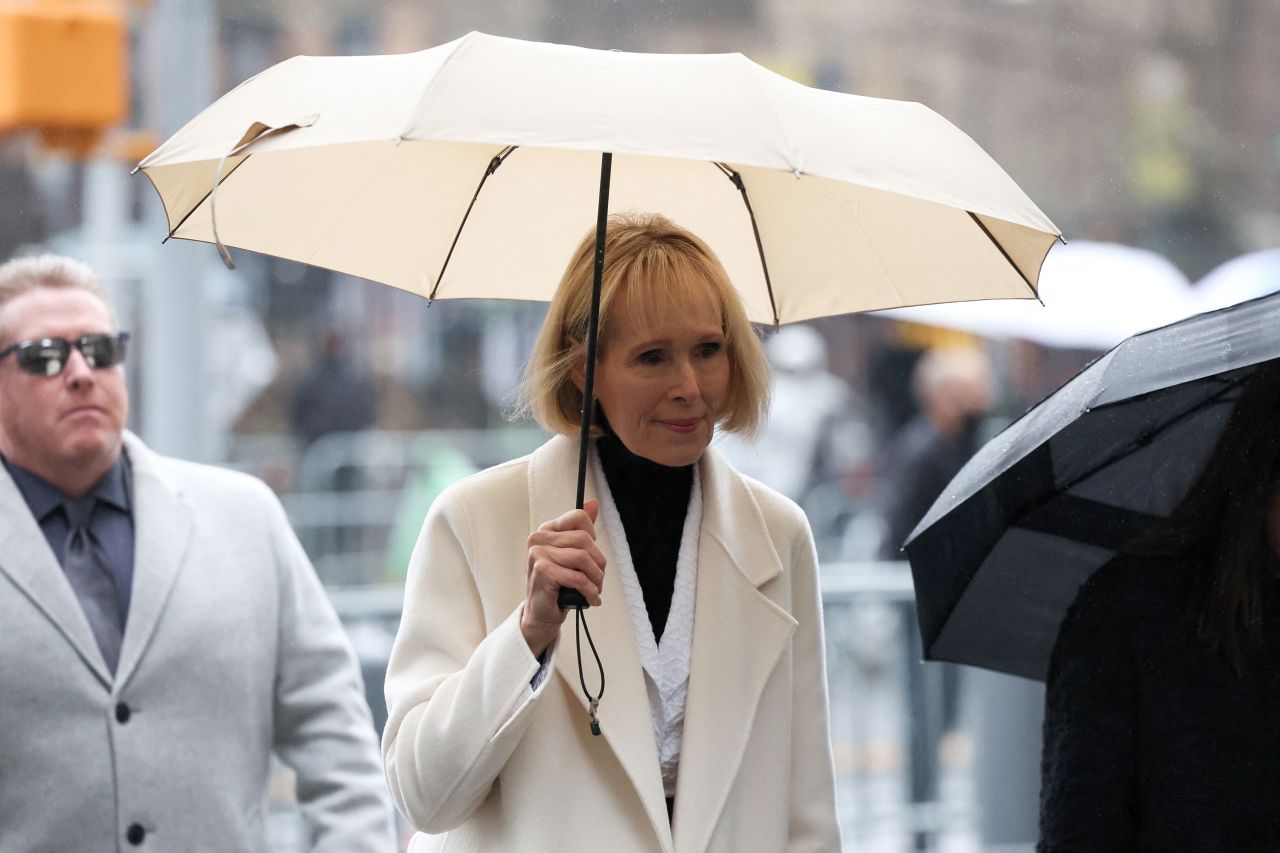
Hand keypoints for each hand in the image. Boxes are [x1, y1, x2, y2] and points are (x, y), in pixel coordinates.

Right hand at [520, 500, 605, 655]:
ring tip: (595, 590)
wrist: (541, 613)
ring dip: (595, 578)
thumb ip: (581, 530)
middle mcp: (539, 539)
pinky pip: (577, 577)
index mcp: (546, 530)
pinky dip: (589, 591)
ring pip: (583, 558)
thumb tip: (593, 503)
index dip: (592, 537)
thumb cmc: (558, 583)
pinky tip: (591, 599)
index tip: (591, 556)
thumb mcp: (571, 555)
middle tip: (598, 579)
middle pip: (584, 539)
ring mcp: (538, 554)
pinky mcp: (542, 571)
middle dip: (598, 562)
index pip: (579, 517)